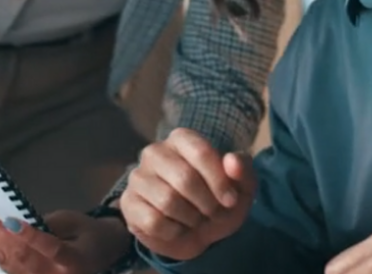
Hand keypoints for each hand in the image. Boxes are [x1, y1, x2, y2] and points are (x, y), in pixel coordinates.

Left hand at [0, 209, 128, 273]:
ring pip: (7, 262)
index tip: (9, 220)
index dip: (29, 236)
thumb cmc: (89, 235)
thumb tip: (13, 219)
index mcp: (74, 261)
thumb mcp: (75, 223)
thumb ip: (47, 224)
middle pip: (21, 256)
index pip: (50, 248)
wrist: (99, 257)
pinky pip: (5, 265)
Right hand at [120, 128, 255, 261]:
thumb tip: (231, 160)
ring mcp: (137, 177)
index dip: (219, 181)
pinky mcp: (128, 203)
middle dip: (206, 203)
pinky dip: (173, 232)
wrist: (198, 232)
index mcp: (181, 139)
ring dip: (191, 218)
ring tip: (196, 219)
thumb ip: (243, 169)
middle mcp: (154, 152)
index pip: (201, 152)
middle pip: (184, 178)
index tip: (231, 200)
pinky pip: (153, 221)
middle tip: (213, 213)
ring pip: (167, 201)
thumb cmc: (218, 201)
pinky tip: (177, 228)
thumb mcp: (241, 187)